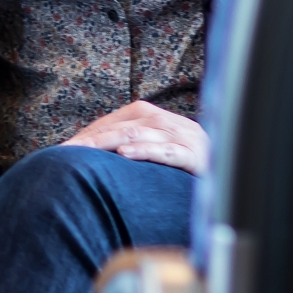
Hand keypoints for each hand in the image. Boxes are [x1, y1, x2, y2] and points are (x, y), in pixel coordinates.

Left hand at [61, 101, 209, 175]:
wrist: (229, 176)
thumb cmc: (185, 167)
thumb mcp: (156, 150)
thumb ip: (132, 146)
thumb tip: (96, 154)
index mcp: (156, 116)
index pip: (114, 122)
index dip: (88, 135)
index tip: (63, 150)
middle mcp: (169, 122)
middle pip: (123, 126)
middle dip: (91, 139)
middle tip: (65, 152)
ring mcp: (183, 137)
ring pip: (139, 135)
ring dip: (109, 143)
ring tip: (85, 151)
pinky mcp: (196, 156)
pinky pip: (166, 151)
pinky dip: (145, 151)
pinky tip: (125, 155)